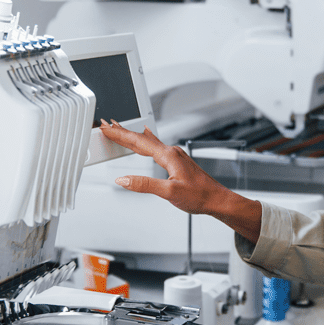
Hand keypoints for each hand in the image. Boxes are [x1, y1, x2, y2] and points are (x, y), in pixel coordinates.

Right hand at [99, 120, 261, 242]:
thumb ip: (144, 185)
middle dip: (123, 132)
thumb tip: (123, 179)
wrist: (216, 199)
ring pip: (148, 142)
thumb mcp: (169, 192)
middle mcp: (171, 152)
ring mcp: (175, 156)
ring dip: (132, 137)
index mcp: (168, 155)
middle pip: (142, 139)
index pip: (138, 142)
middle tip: (107, 125)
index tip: (107, 129)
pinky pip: (155, 148)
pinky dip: (144, 143)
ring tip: (119, 131)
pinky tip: (144, 141)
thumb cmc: (199, 196)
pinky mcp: (176, 162)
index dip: (121, 135)